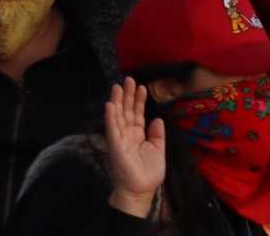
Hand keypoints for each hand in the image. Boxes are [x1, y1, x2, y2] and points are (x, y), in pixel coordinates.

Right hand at [104, 79, 165, 217]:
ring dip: (118, 101)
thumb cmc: (149, 173)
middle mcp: (127, 135)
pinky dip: (111, 116)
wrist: (140, 191)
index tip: (142, 87)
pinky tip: (110, 104)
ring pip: (118, 116)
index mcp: (138, 136)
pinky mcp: (115, 146)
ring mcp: (120, 139)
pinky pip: (112, 129)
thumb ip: (157, 134)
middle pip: (127, 111)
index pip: (137, 114)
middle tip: (129, 79)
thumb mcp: (158, 150)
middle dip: (128, 96)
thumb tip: (157, 119)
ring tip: (118, 86)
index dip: (139, 101)